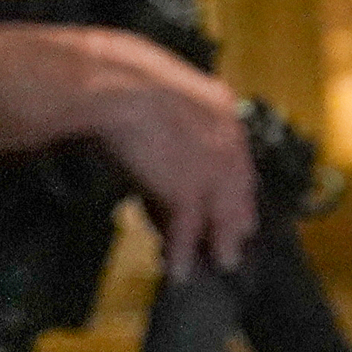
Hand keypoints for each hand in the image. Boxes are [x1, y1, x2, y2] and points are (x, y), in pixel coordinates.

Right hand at [39, 27, 256, 275]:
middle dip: (235, 218)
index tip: (233, 203)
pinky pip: (189, 230)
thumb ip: (168, 123)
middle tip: (234, 242)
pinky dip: (182, 252)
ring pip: (222, 213)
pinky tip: (177, 269)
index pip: (235, 157)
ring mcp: (211, 167)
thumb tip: (158, 151)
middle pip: (238, 189)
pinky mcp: (188, 190)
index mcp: (220, 109)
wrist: (113, 83)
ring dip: (218, 242)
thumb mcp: (157, 97)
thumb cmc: (118, 81)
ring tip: (218, 263)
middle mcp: (226, 139)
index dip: (233, 185)